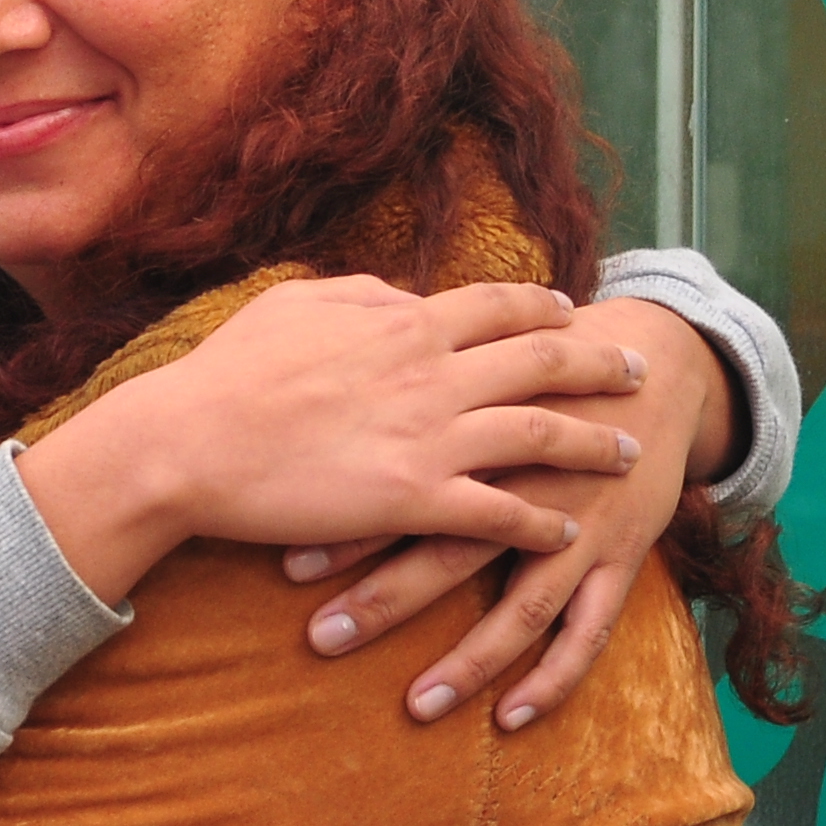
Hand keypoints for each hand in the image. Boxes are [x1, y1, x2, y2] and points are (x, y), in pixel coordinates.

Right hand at [15, 276, 654, 607]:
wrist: (188, 442)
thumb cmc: (229, 373)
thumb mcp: (296, 302)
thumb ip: (363, 295)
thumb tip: (405, 295)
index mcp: (405, 321)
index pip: (498, 306)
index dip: (542, 309)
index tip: (572, 312)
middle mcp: (432, 372)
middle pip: (542, 361)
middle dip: (598, 366)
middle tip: (637, 372)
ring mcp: (428, 436)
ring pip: (538, 435)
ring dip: (589, 444)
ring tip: (625, 455)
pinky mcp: (412, 499)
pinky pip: (498, 511)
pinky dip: (538, 520)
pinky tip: (564, 530)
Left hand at [286, 300, 733, 725]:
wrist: (654, 363)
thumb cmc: (539, 368)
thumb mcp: (477, 360)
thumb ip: (408, 382)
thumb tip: (311, 409)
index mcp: (488, 433)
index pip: (407, 485)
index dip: (348, 525)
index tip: (287, 561)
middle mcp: (533, 485)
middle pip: (452, 548)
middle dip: (385, 598)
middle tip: (321, 640)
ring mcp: (584, 526)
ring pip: (524, 605)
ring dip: (470, 660)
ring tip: (418, 707)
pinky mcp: (624, 554)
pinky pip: (590, 629)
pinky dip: (554, 677)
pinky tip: (511, 718)